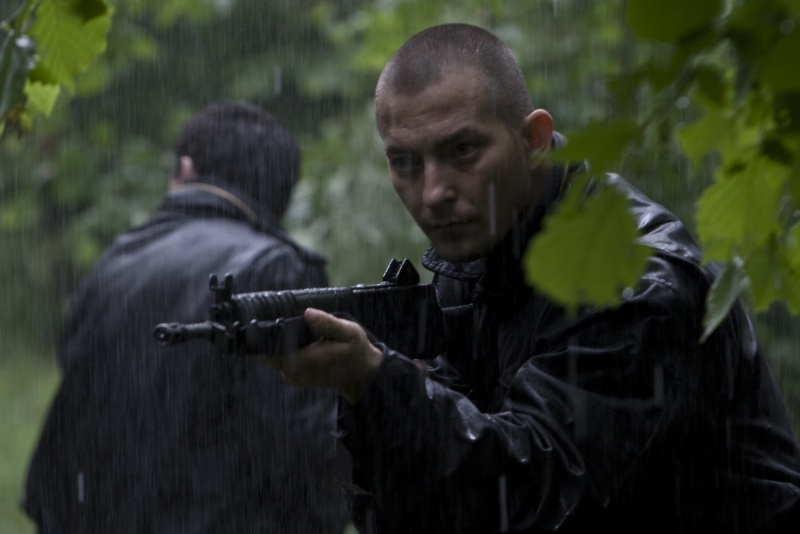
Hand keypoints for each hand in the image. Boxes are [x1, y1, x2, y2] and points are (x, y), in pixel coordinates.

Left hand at [259, 308, 382, 404]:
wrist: (362, 376)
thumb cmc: (356, 353)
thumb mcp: (350, 333)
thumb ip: (328, 323)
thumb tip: (307, 313)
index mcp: (303, 361)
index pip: (267, 350)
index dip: (260, 334)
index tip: (255, 319)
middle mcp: (293, 371)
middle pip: (264, 352)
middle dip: (264, 334)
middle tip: (265, 315)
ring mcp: (292, 375)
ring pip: (270, 355)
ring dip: (272, 340)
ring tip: (278, 321)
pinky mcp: (294, 375)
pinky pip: (278, 358)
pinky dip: (279, 346)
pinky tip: (288, 333)